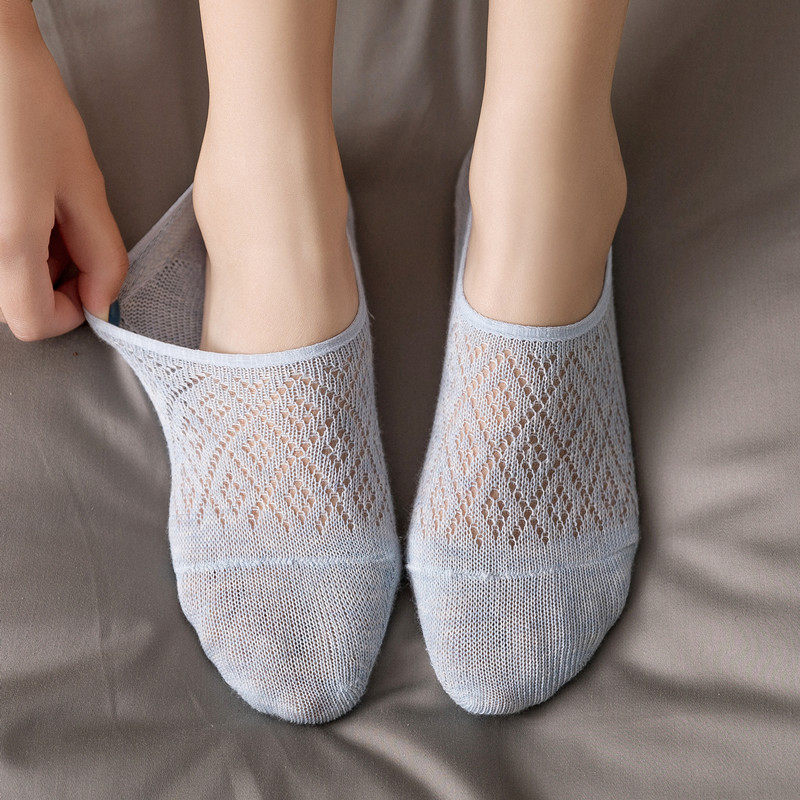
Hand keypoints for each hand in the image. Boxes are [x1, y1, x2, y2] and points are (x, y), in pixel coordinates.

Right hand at [0, 2, 126, 340]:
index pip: (35, 323)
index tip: (90, 280)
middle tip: (67, 226)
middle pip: (15, 303)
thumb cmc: (23, 102)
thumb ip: (103, 255)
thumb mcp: (83, 185)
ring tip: (42, 203)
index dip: (72, 309)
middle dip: (53, 277)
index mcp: (5, 244)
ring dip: (32, 257)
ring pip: (1, 278)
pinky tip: (20, 199)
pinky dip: (13, 238)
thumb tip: (104, 302)